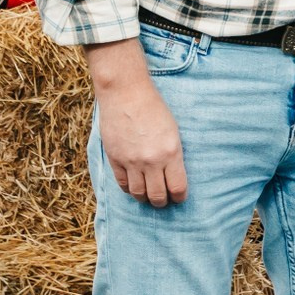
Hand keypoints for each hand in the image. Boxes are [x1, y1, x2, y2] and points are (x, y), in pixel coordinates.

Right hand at [87, 41, 186, 206]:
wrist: (126, 93)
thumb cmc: (153, 108)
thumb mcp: (173, 130)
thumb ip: (173, 154)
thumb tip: (173, 175)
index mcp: (171, 152)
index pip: (177, 188)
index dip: (179, 197)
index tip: (179, 197)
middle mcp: (151, 160)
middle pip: (157, 196)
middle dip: (162, 202)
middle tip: (163, 200)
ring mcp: (131, 161)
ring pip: (139, 194)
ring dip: (145, 198)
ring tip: (148, 196)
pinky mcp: (115, 158)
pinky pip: (122, 184)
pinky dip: (129, 189)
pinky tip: (134, 187)